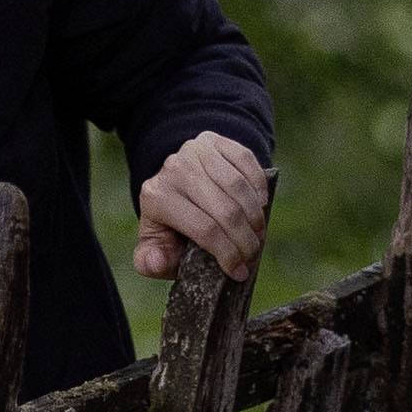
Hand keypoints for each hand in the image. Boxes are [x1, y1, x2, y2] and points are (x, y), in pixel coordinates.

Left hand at [134, 129, 272, 284]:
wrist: (175, 184)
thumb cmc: (170, 224)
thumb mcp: (155, 246)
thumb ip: (151, 261)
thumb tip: (157, 262)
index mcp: (156, 198)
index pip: (203, 229)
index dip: (227, 254)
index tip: (239, 271)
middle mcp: (174, 170)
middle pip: (224, 209)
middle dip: (245, 239)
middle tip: (253, 254)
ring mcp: (194, 151)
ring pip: (238, 187)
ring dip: (255, 216)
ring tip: (258, 234)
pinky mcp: (213, 140)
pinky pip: (246, 162)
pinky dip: (259, 186)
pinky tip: (260, 205)